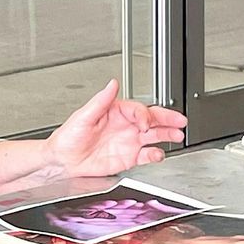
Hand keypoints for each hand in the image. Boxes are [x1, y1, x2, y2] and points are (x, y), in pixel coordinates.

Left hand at [44, 79, 186, 177]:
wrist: (63, 160)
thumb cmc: (68, 137)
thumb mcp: (82, 116)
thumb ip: (100, 101)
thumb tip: (112, 83)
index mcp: (114, 112)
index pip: (137, 109)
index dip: (144, 114)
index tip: (146, 122)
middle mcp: (124, 125)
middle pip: (151, 119)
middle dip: (167, 119)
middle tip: (180, 120)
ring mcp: (128, 141)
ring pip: (154, 136)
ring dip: (167, 134)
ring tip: (178, 135)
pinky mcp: (129, 158)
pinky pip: (147, 155)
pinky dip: (156, 154)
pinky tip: (158, 153)